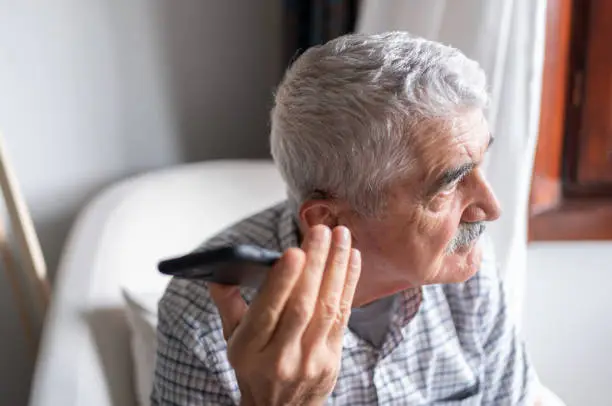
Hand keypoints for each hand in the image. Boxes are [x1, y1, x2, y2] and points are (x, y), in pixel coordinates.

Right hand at [209, 225, 360, 405]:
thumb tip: (218, 274)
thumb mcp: (233, 341)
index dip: (283, 281)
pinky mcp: (332, 358)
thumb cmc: (255, 368)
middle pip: (302, 306)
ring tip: (341, 236)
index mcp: (249, 349)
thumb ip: (229, 306)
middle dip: (315, 264)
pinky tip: (352, 258)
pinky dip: (348, 284)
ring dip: (337, 268)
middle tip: (322, 231)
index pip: (268, 312)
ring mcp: (310, 359)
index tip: (294, 252)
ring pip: (327, 307)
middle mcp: (280, 356)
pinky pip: (343, 316)